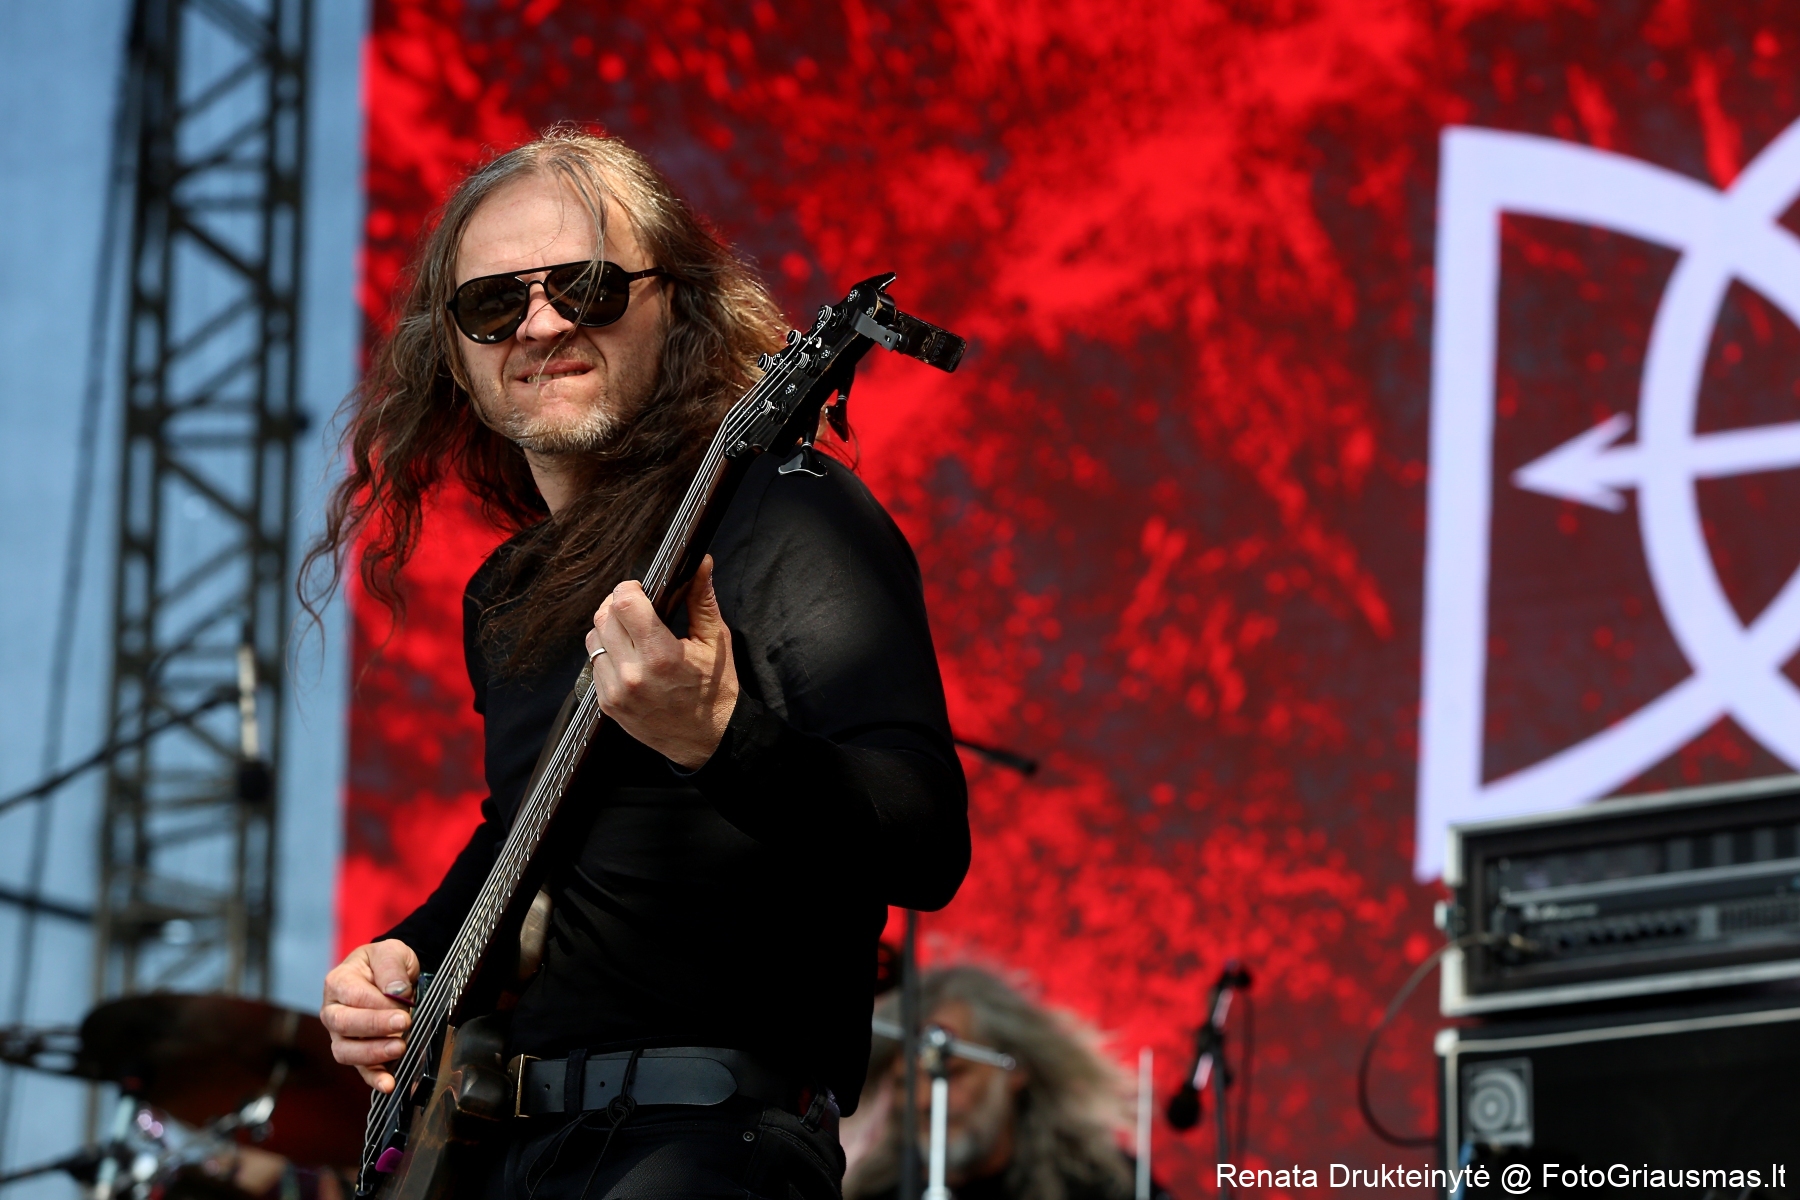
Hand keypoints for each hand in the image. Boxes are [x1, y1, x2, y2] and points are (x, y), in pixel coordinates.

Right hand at [320, 939, 419, 1091]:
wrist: (391, 974)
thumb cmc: (386, 962)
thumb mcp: (391, 952)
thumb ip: (391, 967)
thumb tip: (396, 992)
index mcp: (338, 982)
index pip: (352, 996)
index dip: (377, 1004)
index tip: (402, 1007)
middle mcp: (333, 1011)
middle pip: (343, 1024)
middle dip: (374, 1027)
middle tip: (404, 1024)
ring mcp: (342, 1035)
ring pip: (346, 1051)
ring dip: (373, 1053)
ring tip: (400, 1048)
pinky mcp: (357, 1052)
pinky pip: (360, 1069)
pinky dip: (373, 1078)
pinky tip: (388, 1083)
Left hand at [585, 554, 738, 768]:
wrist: (708, 741)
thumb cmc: (716, 690)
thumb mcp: (715, 642)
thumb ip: (702, 599)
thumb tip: (701, 561)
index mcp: (662, 656)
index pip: (624, 604)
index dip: (629, 588)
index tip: (641, 589)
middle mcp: (633, 675)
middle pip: (603, 617)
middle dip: (618, 605)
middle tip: (638, 609)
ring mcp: (616, 692)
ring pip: (592, 639)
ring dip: (608, 628)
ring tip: (633, 634)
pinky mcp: (607, 704)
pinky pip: (594, 664)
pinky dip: (607, 653)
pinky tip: (630, 658)